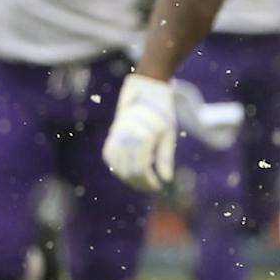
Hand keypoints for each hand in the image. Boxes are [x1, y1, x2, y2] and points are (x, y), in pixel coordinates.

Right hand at [103, 74, 178, 191]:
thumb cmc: (161, 114)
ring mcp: (116, 137)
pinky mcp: (111, 137)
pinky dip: (119, 168)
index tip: (158, 187)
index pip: (142, 169)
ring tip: (143, 181)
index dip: (149, 182)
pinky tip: (131, 172)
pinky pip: (111, 158)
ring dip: (129, 178)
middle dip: (140, 183)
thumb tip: (166, 180)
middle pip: (129, 171)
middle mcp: (126, 138)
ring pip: (118, 167)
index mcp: (142, 137)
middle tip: (151, 187)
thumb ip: (165, 158)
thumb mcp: (168, 135)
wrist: (145, 93)